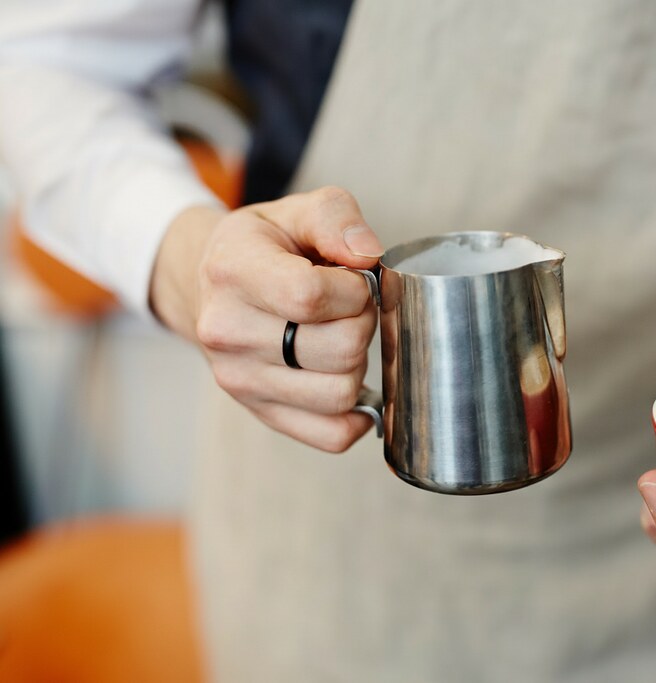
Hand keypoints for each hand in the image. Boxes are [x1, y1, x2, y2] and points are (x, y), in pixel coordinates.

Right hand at [149, 187, 384, 451]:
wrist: (215, 285)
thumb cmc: (268, 247)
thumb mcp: (299, 212)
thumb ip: (338, 219)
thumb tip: (369, 255)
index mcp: (232, 270)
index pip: (310, 296)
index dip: (354, 290)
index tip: (355, 281)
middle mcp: (226, 331)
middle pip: (338, 349)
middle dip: (363, 324)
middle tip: (351, 308)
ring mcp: (239, 378)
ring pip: (340, 394)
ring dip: (359, 365)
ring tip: (341, 336)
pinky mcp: (259, 411)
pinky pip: (330, 435)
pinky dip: (356, 415)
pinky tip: (349, 381)